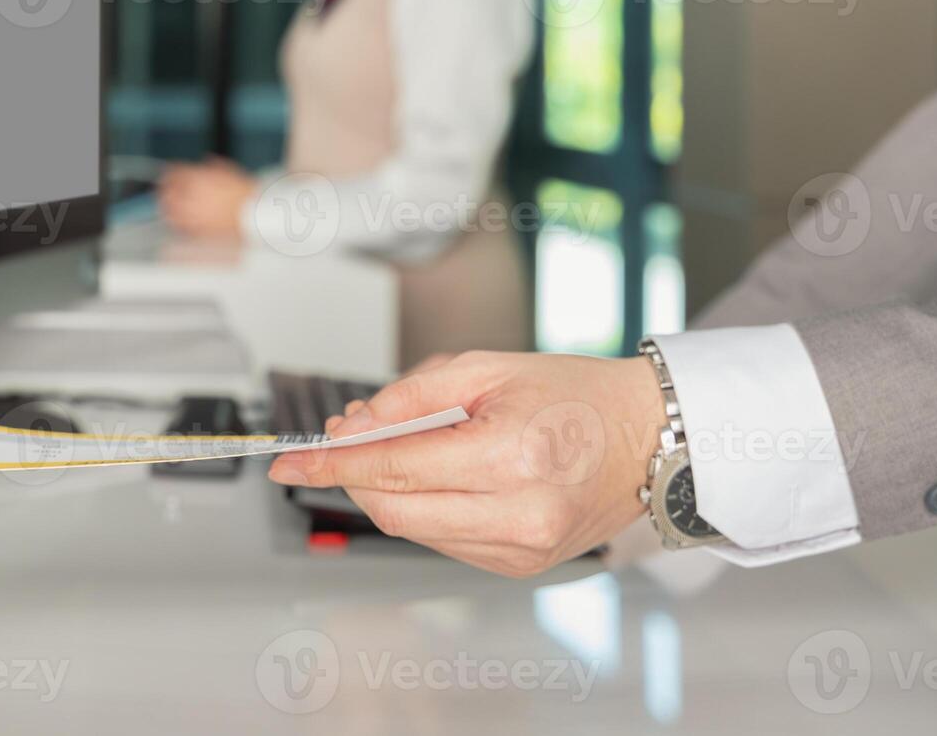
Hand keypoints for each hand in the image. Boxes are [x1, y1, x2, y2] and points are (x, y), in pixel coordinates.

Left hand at [159, 158, 256, 239]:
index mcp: (198, 177)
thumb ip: (213, 166)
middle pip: (167, 191)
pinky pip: (180, 225)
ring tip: (167, 206)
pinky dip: (176, 222)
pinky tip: (178, 221)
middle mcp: (192, 194)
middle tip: (164, 190)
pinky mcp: (198, 228)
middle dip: (165, 190)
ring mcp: (193, 212)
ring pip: (169, 209)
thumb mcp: (229, 171)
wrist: (255, 212)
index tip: (170, 175)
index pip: (174, 172)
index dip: (171, 173)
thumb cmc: (245, 193)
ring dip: (166, 207)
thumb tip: (207, 164)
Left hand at [268, 352, 665, 577]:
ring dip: (387, 491)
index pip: (395, 467)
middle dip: (352, 476)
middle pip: (393, 508)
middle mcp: (518, 514)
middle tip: (338, 441)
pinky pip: (442, 540)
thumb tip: (351, 428)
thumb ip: (411, 397)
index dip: (331, 463)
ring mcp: (520, 550)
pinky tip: (437, 477)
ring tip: (400, 447)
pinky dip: (422, 509)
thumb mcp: (488, 369)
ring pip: (411, 529)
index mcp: (513, 456)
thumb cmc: (575, 395)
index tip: (288, 461)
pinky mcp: (519, 567)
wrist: (648, 439)